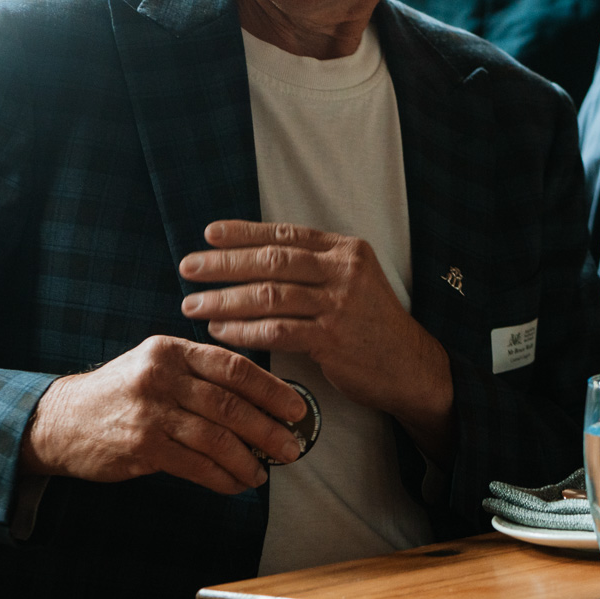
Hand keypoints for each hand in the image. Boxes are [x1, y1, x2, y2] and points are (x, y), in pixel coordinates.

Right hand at [18, 334, 306, 493]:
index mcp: (171, 349)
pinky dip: (221, 478)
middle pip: (230, 403)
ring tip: (264, 473)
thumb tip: (258, 400)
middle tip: (292, 447)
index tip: (297, 407)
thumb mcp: (154, 366)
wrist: (60, 420)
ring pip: (216, 437)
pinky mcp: (141, 445)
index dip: (271, 388)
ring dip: (247, 459)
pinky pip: (195, 465)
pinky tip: (234, 484)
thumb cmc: (119, 394)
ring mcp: (150, 411)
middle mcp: (161, 375)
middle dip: (268, 429)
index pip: (233, 366)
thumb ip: (197, 374)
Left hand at [178, 220, 455, 455]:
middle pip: (271, 260)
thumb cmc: (372, 325)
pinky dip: (243, 331)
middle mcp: (343, 270)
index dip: (244, 232)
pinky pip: (276, 331)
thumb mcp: (353, 281)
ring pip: (269, 295)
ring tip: (194, 304)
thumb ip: (314, 267)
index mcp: (345, 250)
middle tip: (189, 268)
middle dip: (224, 264)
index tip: (209, 234)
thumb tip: (255, 259)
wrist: (410, 366)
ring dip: (225, 300)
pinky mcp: (332, 338)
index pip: (285, 233)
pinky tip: (220, 332)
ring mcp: (339, 304)